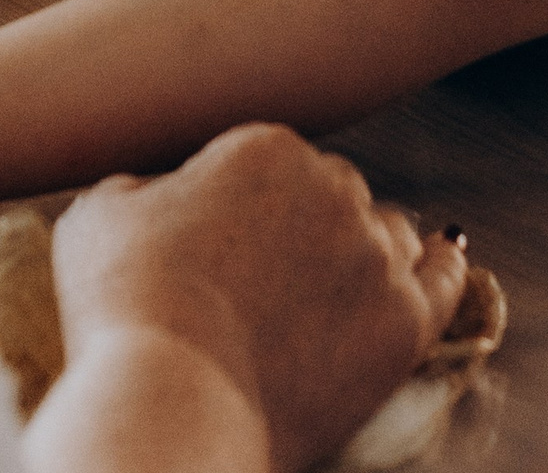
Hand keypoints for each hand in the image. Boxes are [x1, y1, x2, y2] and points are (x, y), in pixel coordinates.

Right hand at [48, 125, 466, 472]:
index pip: (276, 162)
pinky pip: (443, 282)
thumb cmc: (124, 306)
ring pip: (388, 231)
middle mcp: (332, 187)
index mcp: (265, 147)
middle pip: (335, 192)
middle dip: (310, 224)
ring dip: (369, 247)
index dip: (251, 205)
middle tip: (275, 275)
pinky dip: (445, 268)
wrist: (170, 400)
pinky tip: (447, 256)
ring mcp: (373, 256)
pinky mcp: (402, 325)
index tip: (231, 243)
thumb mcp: (100, 214)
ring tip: (343, 281)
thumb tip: (158, 194)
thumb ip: (142, 187)